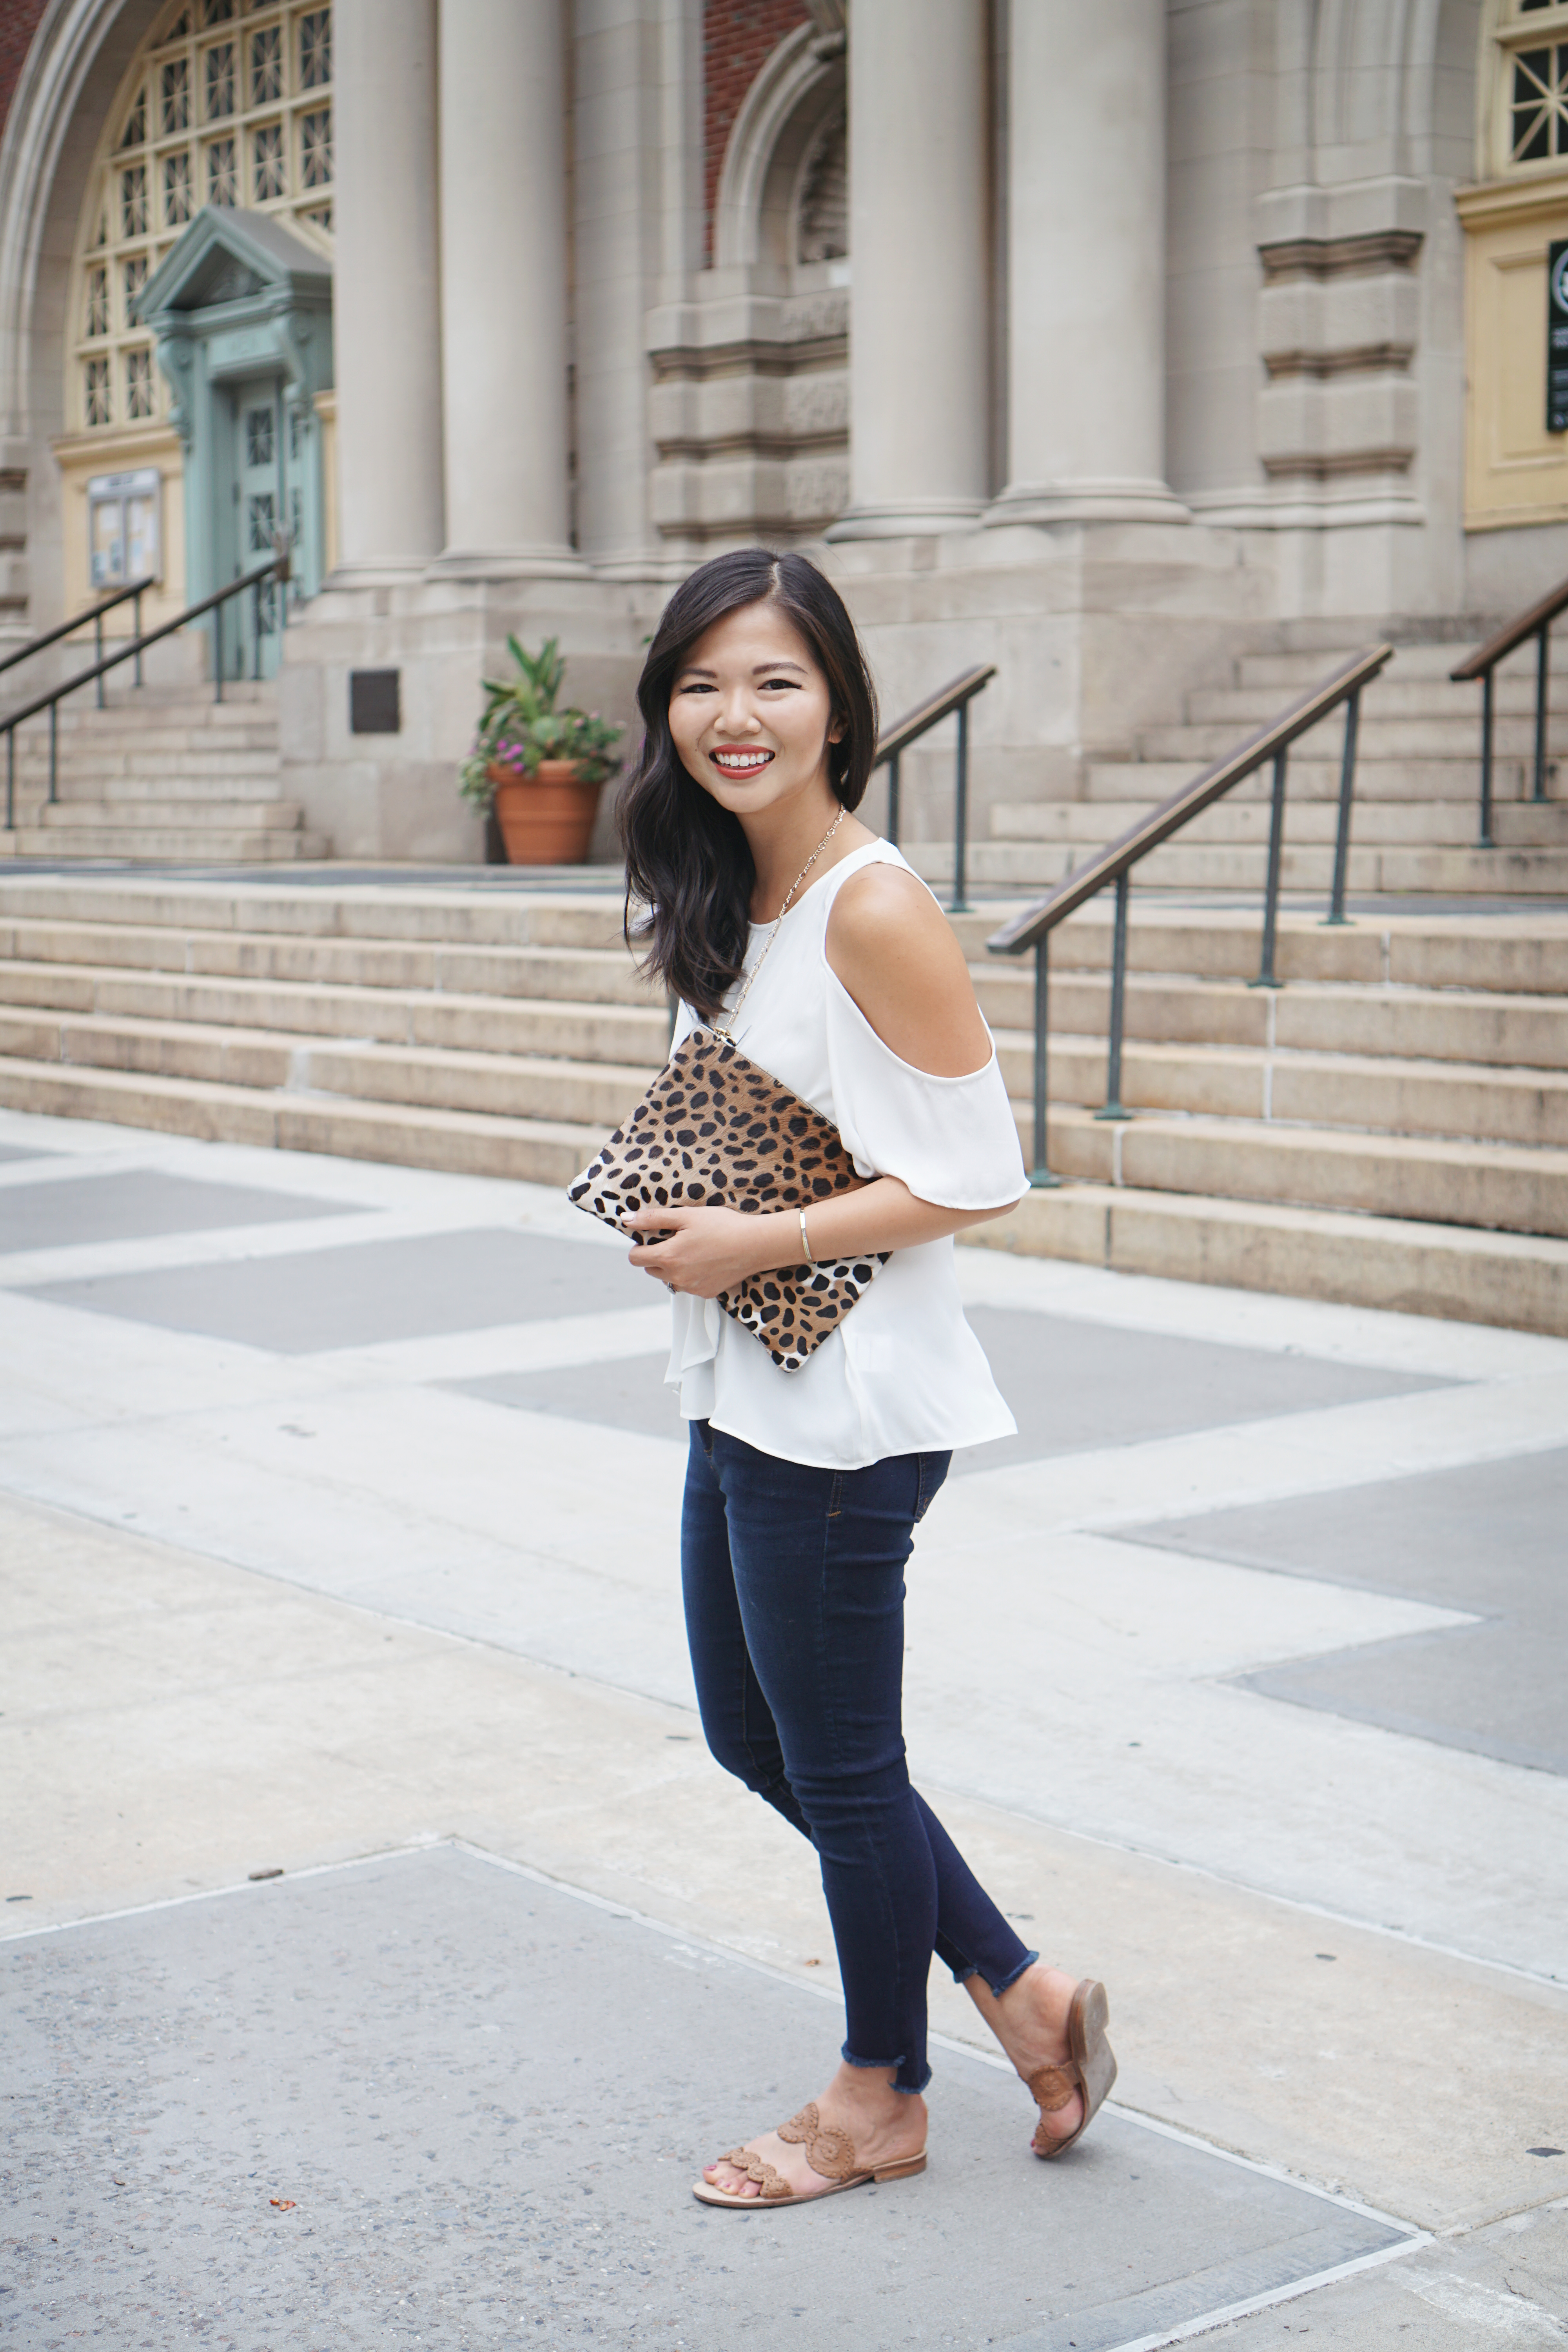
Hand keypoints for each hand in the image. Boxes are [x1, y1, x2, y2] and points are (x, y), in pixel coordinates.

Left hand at [623, 1202, 784, 1297]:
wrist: (756, 1245)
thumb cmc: (723, 1226)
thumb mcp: (686, 1216)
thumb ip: (653, 1218)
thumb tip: (626, 1219)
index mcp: (668, 1257)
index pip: (636, 1259)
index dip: (640, 1246)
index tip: (653, 1237)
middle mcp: (677, 1277)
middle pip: (651, 1270)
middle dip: (657, 1256)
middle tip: (677, 1240)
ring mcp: (692, 1288)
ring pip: (669, 1279)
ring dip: (673, 1267)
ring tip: (693, 1250)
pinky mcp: (706, 1293)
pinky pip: (688, 1285)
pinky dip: (691, 1275)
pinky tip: (706, 1261)